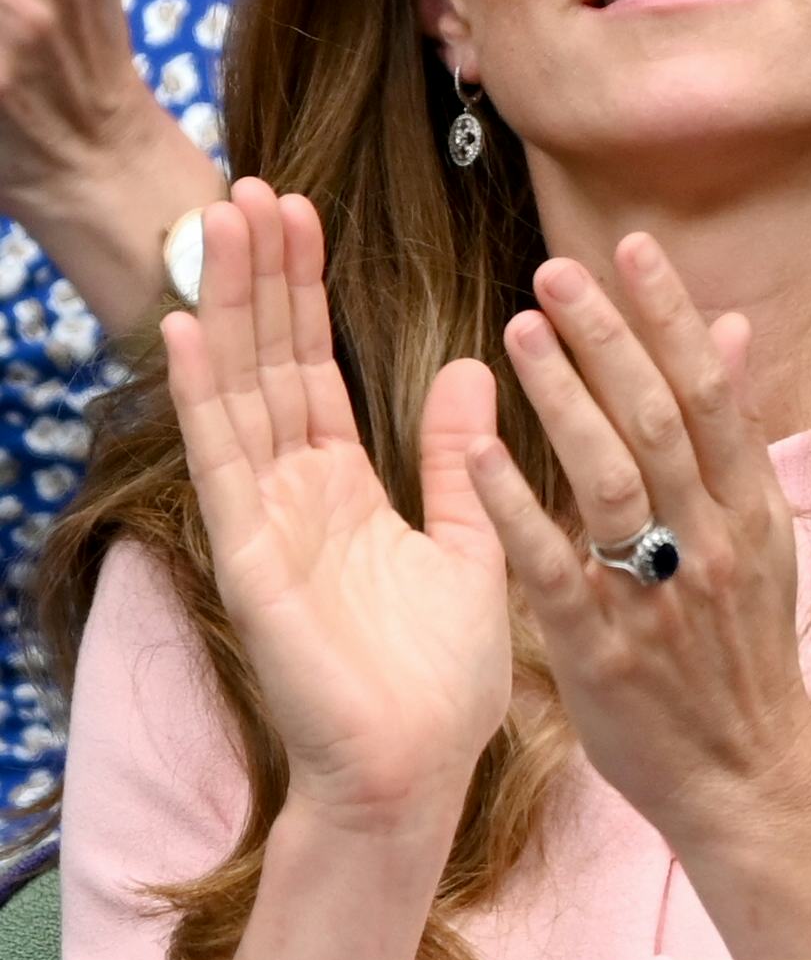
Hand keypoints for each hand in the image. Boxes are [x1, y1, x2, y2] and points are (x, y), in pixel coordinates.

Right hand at [163, 178, 512, 828]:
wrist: (418, 770)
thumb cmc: (442, 675)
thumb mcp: (470, 538)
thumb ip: (458, 455)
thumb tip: (470, 367)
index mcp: (345, 489)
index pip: (315, 370)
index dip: (305, 294)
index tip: (302, 214)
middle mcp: (295, 494)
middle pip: (270, 363)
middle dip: (262, 277)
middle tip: (253, 188)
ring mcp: (266, 522)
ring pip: (243, 392)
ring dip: (233, 307)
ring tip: (223, 222)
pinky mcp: (251, 557)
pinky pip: (224, 461)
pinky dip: (204, 393)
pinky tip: (191, 324)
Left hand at [467, 234, 810, 843]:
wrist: (743, 774)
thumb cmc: (740, 646)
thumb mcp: (760, 535)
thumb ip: (735, 432)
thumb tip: (733, 328)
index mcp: (750, 509)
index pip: (710, 391)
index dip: (671, 316)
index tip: (631, 246)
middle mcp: (711, 541)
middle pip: (658, 419)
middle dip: (609, 338)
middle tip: (556, 270)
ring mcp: (658, 597)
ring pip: (613, 478)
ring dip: (565, 398)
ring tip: (521, 329)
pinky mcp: (603, 649)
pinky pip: (556, 567)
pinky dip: (521, 505)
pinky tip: (481, 452)